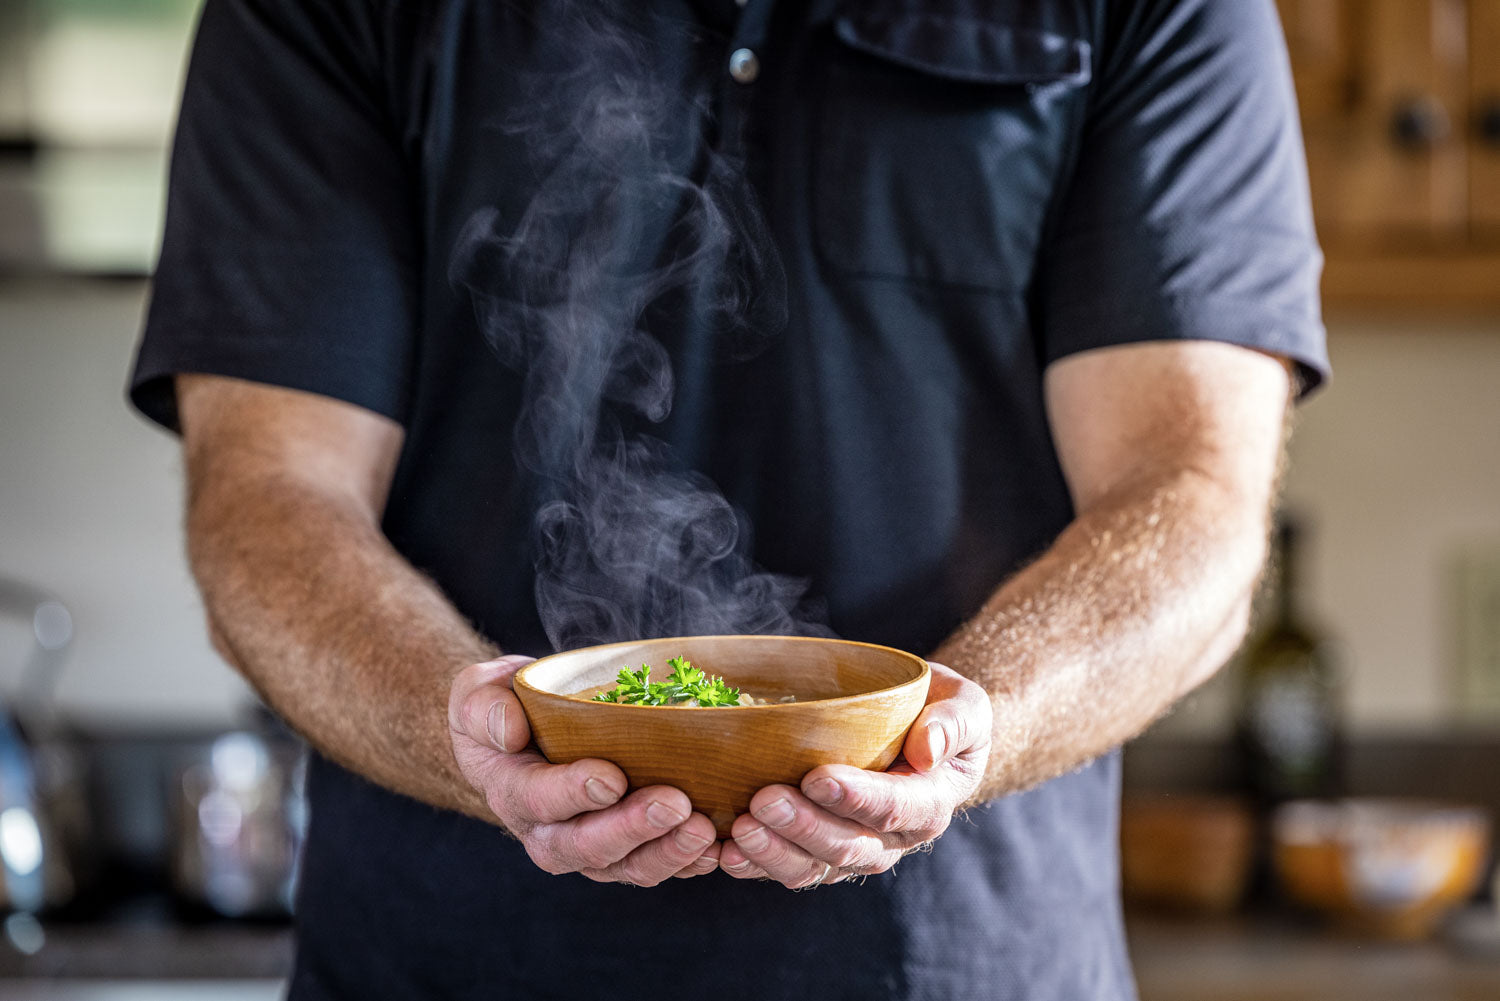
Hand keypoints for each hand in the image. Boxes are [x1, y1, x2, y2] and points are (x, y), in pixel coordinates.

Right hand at [448, 655, 719, 884]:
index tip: (611, 777)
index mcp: (512, 792)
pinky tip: (718, 848)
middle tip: (674, 803)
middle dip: (632, 828)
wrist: (525, 737)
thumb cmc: (506, 708)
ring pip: (627, 867)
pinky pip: (658, 867)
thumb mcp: (478, 694)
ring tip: (704, 829)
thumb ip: (484, 707)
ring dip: (668, 852)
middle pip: (587, 847)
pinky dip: (688, 863)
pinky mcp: (627, 851)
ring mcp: (591, 849)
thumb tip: (509, 731)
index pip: (539, 800)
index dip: (574, 792)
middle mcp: (549, 833)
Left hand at [718, 662, 990, 887]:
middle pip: (849, 846)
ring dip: (775, 852)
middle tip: (762, 801)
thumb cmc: (939, 710)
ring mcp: (855, 849)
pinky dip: (757, 865)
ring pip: (815, 868)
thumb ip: (954, 722)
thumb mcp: (963, 703)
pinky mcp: (821, 851)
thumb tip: (928, 748)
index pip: (895, 808)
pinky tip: (725, 853)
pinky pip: (791, 868)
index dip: (856, 797)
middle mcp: (895, 839)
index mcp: (931, 801)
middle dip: (804, 827)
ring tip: (738, 830)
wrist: (923, 733)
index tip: (817, 777)